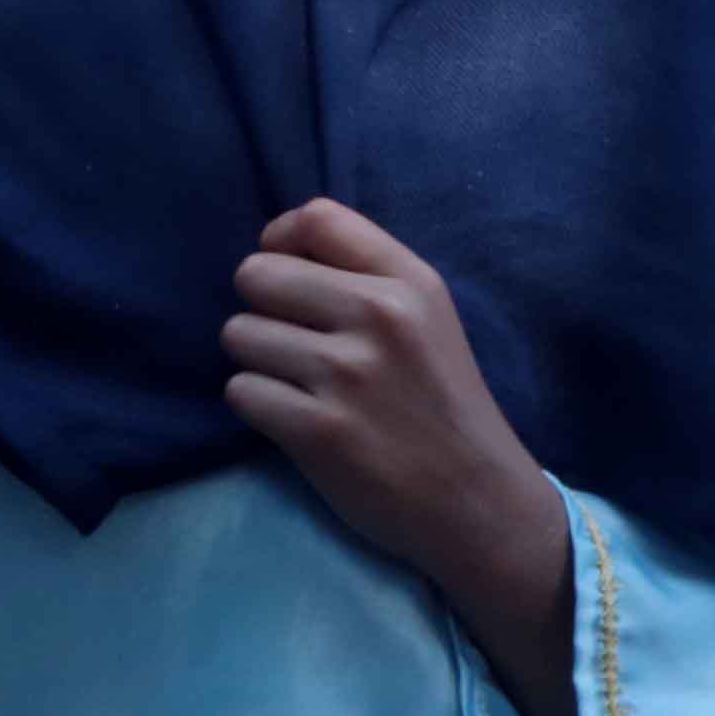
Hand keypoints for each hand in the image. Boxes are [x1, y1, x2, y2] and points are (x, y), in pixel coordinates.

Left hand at [223, 201, 567, 605]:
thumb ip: (369, 279)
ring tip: (296, 384)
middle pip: (257, 273)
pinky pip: (240, 390)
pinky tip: (292, 418)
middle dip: (260, 307)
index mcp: (411, 282)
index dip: (279, 240)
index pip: (316, 218)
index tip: (286, 275)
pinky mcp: (318, 430)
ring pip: (239, 334)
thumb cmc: (444, 405)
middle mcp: (380, 316)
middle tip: (290, 342)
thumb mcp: (430, 321)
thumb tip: (277, 250)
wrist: (475, 498)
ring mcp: (347, 374)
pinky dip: (256, 405)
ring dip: (255, 360)